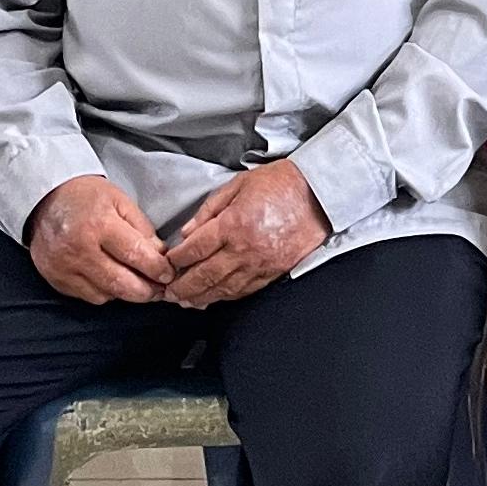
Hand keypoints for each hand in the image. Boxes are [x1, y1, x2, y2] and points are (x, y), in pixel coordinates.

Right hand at [28, 173, 171, 303]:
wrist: (46, 198)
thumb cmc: (86, 197)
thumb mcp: (121, 201)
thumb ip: (143, 229)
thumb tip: (160, 256)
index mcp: (99, 224)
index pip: (136, 255)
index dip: (157, 269)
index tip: (169, 274)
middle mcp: (79, 249)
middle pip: (121, 283)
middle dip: (147, 291)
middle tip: (160, 290)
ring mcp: (64, 267)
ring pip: (105, 294)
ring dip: (126, 294)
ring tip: (139, 285)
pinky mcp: (56, 279)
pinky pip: (88, 296)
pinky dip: (105, 293)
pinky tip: (112, 281)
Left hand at [163, 158, 330, 306]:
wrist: (319, 193)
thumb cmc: (280, 183)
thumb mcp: (238, 185)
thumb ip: (209, 210)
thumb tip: (187, 233)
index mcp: (232, 224)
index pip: (194, 250)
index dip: (176, 260)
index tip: (167, 264)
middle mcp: (243, 249)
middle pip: (204, 275)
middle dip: (182, 287)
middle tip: (168, 294)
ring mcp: (259, 264)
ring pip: (222, 288)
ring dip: (201, 297)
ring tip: (186, 302)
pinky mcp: (273, 272)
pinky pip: (244, 290)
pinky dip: (226, 297)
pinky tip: (214, 298)